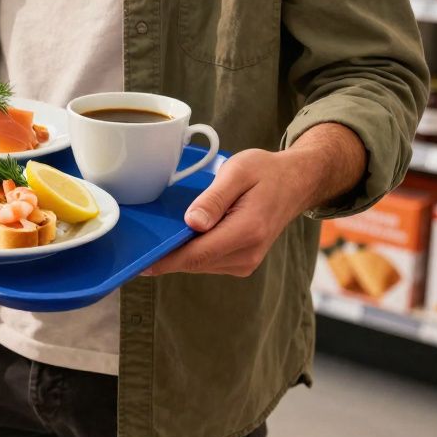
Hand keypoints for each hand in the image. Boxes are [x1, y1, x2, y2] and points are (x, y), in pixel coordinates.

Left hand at [147, 123, 365, 277]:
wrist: (296, 183)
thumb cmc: (266, 172)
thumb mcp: (238, 172)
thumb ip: (214, 198)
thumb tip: (191, 223)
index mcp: (246, 231)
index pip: (197, 255)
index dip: (165, 260)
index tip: (140, 262)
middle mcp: (247, 253)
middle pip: (195, 262)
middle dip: (167, 255)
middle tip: (140, 242)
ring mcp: (246, 262)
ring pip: (199, 265)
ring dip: (179, 253)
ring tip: (163, 234)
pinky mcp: (242, 263)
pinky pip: (208, 262)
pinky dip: (193, 252)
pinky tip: (185, 235)